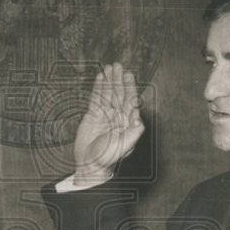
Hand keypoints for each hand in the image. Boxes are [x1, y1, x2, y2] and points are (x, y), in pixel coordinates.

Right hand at [73, 62, 143, 185]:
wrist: (90, 164)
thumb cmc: (108, 158)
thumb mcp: (124, 146)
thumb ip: (134, 133)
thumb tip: (139, 119)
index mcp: (128, 122)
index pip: (129, 101)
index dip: (129, 87)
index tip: (128, 75)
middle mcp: (118, 116)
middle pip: (119, 94)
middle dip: (118, 80)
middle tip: (118, 66)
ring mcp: (106, 115)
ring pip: (108, 94)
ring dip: (109, 81)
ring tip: (109, 67)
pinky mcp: (94, 115)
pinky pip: (96, 98)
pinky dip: (98, 88)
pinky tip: (100, 77)